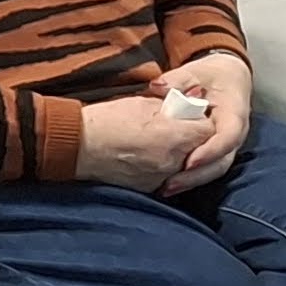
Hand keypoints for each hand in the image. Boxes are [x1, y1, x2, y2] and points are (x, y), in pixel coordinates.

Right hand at [72, 96, 203, 192]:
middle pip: (199, 150)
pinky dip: (163, 167)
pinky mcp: (150, 188)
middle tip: (174, 129)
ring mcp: (162, 178)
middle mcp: (173, 161)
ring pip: (184, 165)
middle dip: (191, 139)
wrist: (77, 146)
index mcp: (173, 136)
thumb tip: (195, 97)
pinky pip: (167, 176)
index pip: (208, 131)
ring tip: (157, 142)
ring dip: (179, 154)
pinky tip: (146, 156)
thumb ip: (173, 103)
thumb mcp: (143, 103)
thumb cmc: (106, 121)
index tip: (190, 117)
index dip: (200, 121)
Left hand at [152, 50, 254, 194]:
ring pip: (215, 169)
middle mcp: (235, 134)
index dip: (210, 151)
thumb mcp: (197, 71)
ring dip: (192, 182)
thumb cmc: (212, 75)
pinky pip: (207, 168)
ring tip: (166, 189)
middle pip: (221, 161)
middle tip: (170, 184)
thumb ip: (178, 79)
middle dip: (197, 176)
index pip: (228, 137)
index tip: (189, 162)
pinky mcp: (217, 151)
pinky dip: (190, 178)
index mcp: (234, 114)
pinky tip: (168, 184)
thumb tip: (157, 86)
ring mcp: (227, 145)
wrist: (227, 77)